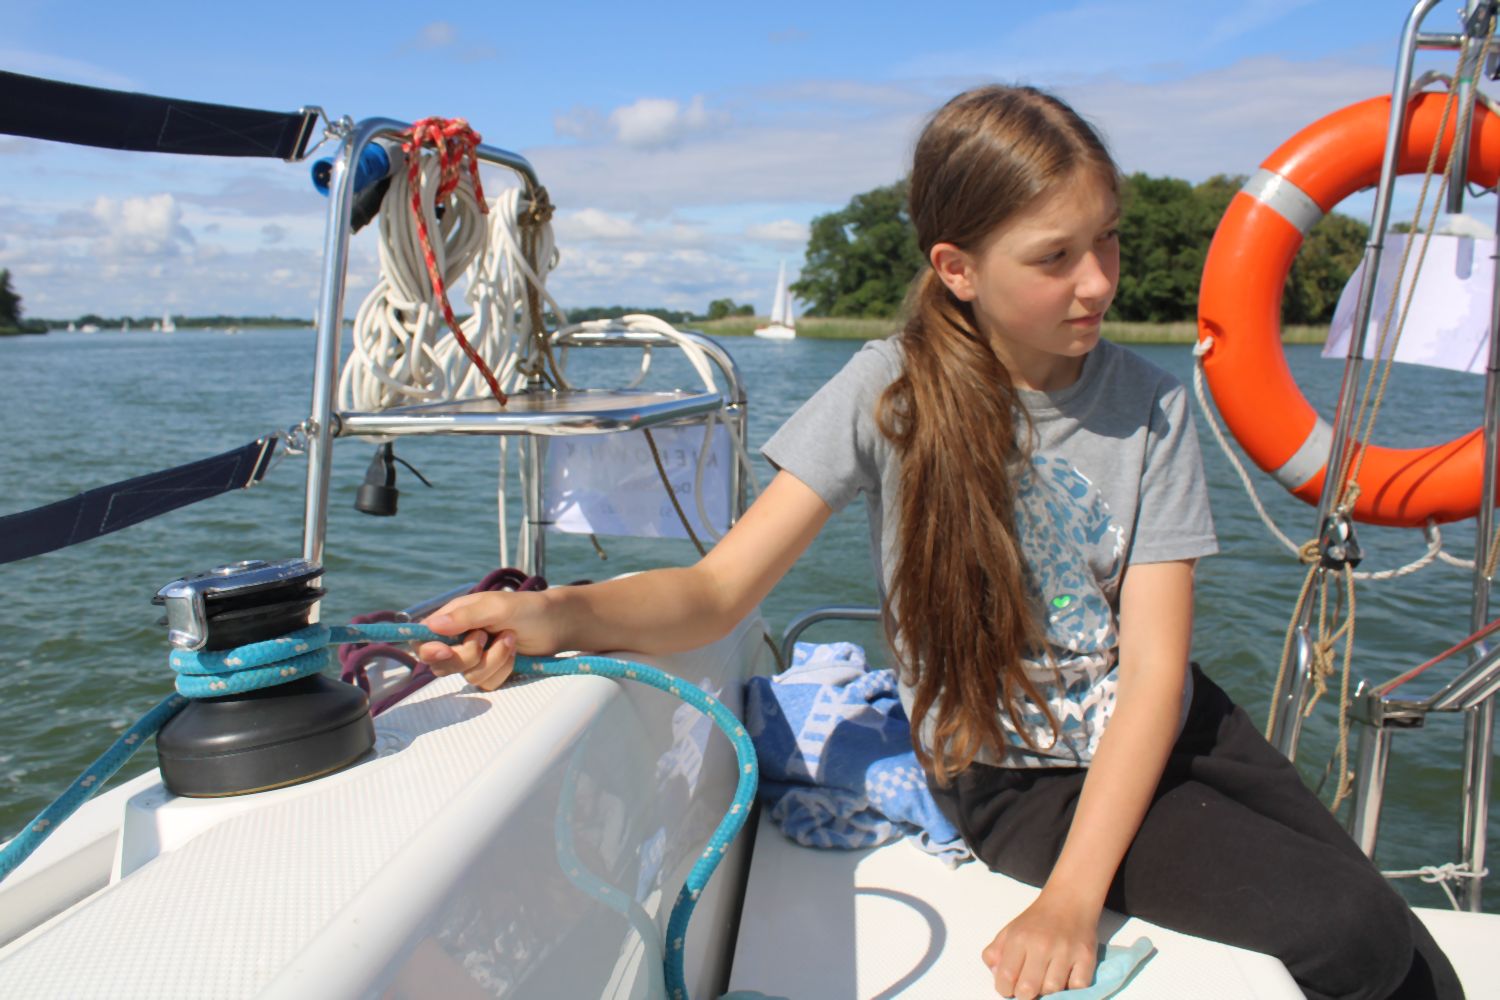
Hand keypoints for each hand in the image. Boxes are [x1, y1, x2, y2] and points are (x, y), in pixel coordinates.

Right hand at [418, 591, 548, 690]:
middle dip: (467, 655)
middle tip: (485, 637)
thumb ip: (465, 617)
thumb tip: (431, 626)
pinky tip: (514, 652)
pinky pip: (487, 683)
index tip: (446, 651)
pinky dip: (503, 670)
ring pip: (467, 675)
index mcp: (453, 618)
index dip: (428, 650)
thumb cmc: (527, 607)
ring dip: (493, 659)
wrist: (557, 624)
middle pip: (441, 664)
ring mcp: (476, 657)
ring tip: (510, 638)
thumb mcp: (496, 606)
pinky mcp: (492, 671)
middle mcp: (460, 639)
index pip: (424, 639)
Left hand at [982, 891, 1098, 998]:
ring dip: (1047, 991)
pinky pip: (1078, 987)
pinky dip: (1071, 988)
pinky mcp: (1087, 957)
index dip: (1004, 989)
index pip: (1005, 977)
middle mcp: (1042, 945)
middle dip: (1024, 994)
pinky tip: (1065, 978)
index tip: (1009, 987)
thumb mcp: (1009, 930)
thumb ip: (995, 953)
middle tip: (1027, 987)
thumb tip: (996, 975)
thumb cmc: (1037, 920)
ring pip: (1052, 990)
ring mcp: (1066, 951)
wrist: (1070, 900)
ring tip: (1045, 980)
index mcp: (1019, 938)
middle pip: (1028, 989)